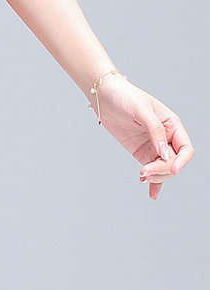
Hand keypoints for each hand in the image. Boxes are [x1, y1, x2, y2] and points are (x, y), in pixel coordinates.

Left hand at [90, 74, 193, 199]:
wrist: (104, 95)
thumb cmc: (125, 96)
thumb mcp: (141, 109)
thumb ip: (155, 130)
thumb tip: (164, 153)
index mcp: (172, 124)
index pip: (185, 149)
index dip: (182, 161)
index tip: (172, 169)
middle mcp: (166, 137)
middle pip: (173, 162)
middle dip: (161, 170)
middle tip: (144, 171)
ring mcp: (153, 146)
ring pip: (163, 169)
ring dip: (155, 177)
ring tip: (141, 176)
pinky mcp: (141, 152)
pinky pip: (151, 170)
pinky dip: (153, 183)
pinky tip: (152, 194)